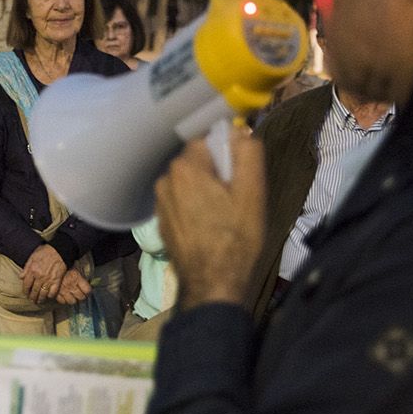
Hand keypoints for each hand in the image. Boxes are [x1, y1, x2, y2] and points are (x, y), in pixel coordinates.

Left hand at [21, 244, 65, 302]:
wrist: (59, 250)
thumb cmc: (45, 252)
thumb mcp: (32, 257)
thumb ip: (26, 268)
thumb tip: (21, 277)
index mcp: (32, 271)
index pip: (26, 285)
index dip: (25, 291)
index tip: (26, 294)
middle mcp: (40, 277)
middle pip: (34, 291)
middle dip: (32, 297)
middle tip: (32, 300)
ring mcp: (49, 280)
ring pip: (43, 293)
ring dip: (40, 299)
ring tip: (39, 301)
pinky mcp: (57, 281)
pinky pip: (53, 292)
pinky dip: (50, 296)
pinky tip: (48, 297)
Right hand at [56, 268, 91, 305]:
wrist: (49, 264)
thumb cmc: (63, 265)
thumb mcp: (74, 268)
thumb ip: (80, 277)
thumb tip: (89, 282)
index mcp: (76, 278)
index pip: (88, 290)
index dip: (88, 291)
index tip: (87, 291)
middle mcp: (71, 285)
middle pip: (81, 297)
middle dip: (82, 296)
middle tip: (81, 295)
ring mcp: (63, 290)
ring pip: (72, 301)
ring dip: (74, 299)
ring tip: (73, 297)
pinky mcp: (55, 293)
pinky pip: (62, 301)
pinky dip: (64, 300)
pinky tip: (64, 297)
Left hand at [154, 124, 265, 307]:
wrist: (212, 283)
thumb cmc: (236, 237)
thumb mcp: (252, 192)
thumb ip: (247, 153)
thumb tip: (239, 130)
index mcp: (184, 168)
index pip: (206, 140)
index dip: (226, 155)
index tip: (239, 176)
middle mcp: (165, 180)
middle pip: (196, 162)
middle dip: (216, 173)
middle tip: (235, 198)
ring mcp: (159, 203)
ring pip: (188, 182)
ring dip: (204, 190)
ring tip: (223, 215)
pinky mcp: (161, 222)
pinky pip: (180, 202)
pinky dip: (194, 207)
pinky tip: (209, 227)